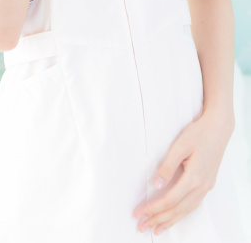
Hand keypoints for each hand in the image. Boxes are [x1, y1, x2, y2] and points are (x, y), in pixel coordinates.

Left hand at [133, 112, 233, 235]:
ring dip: (170, 220)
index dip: (153, 209)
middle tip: (142, 227)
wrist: (218, 128)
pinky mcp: (207, 183)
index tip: (139, 213)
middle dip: (158, 220)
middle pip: (177, 210)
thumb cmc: (198, 133)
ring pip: (187, 210)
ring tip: (156, 229)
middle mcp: (202, 186)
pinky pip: (193, 205)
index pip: (169, 200)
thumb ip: (167, 166)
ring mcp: (206, 186)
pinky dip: (182, 214)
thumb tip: (156, 185)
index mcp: (194, 178)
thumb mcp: (179, 146)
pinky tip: (174, 217)